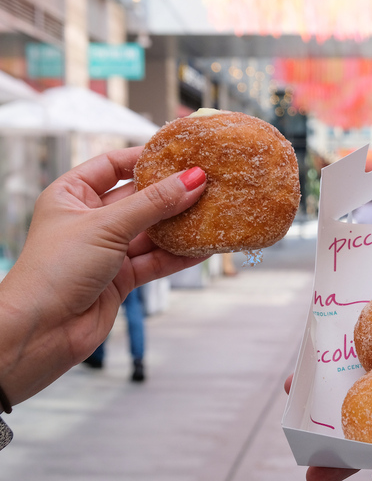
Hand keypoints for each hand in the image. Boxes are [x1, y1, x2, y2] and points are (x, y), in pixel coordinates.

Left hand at [0, 146, 207, 404]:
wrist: (40, 333)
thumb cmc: (54, 271)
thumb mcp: (106, 227)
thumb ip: (153, 204)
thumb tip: (193, 179)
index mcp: (72, 196)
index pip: (112, 165)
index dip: (145, 159)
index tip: (181, 155)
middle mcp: (90, 220)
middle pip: (139, 198)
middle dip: (172, 193)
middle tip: (207, 184)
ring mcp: (107, 250)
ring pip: (152, 231)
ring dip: (181, 225)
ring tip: (214, 213)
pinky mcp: (122, 277)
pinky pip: (157, 260)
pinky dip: (180, 255)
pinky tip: (204, 247)